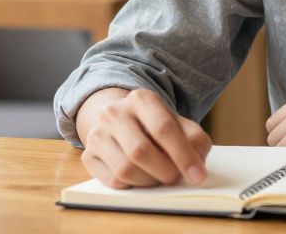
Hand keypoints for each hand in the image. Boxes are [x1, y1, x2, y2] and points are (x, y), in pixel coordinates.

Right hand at [76, 88, 211, 188]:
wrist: (120, 120)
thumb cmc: (155, 125)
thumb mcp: (178, 124)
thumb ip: (194, 141)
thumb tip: (196, 168)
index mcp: (142, 99)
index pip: (163, 128)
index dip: (183, 155)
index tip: (197, 175)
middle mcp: (115, 112)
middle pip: (140, 151)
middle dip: (165, 171)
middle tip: (176, 178)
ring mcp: (98, 133)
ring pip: (125, 169)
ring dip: (149, 181)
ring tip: (159, 176)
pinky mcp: (89, 154)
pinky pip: (113, 181)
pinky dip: (133, 186)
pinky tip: (141, 176)